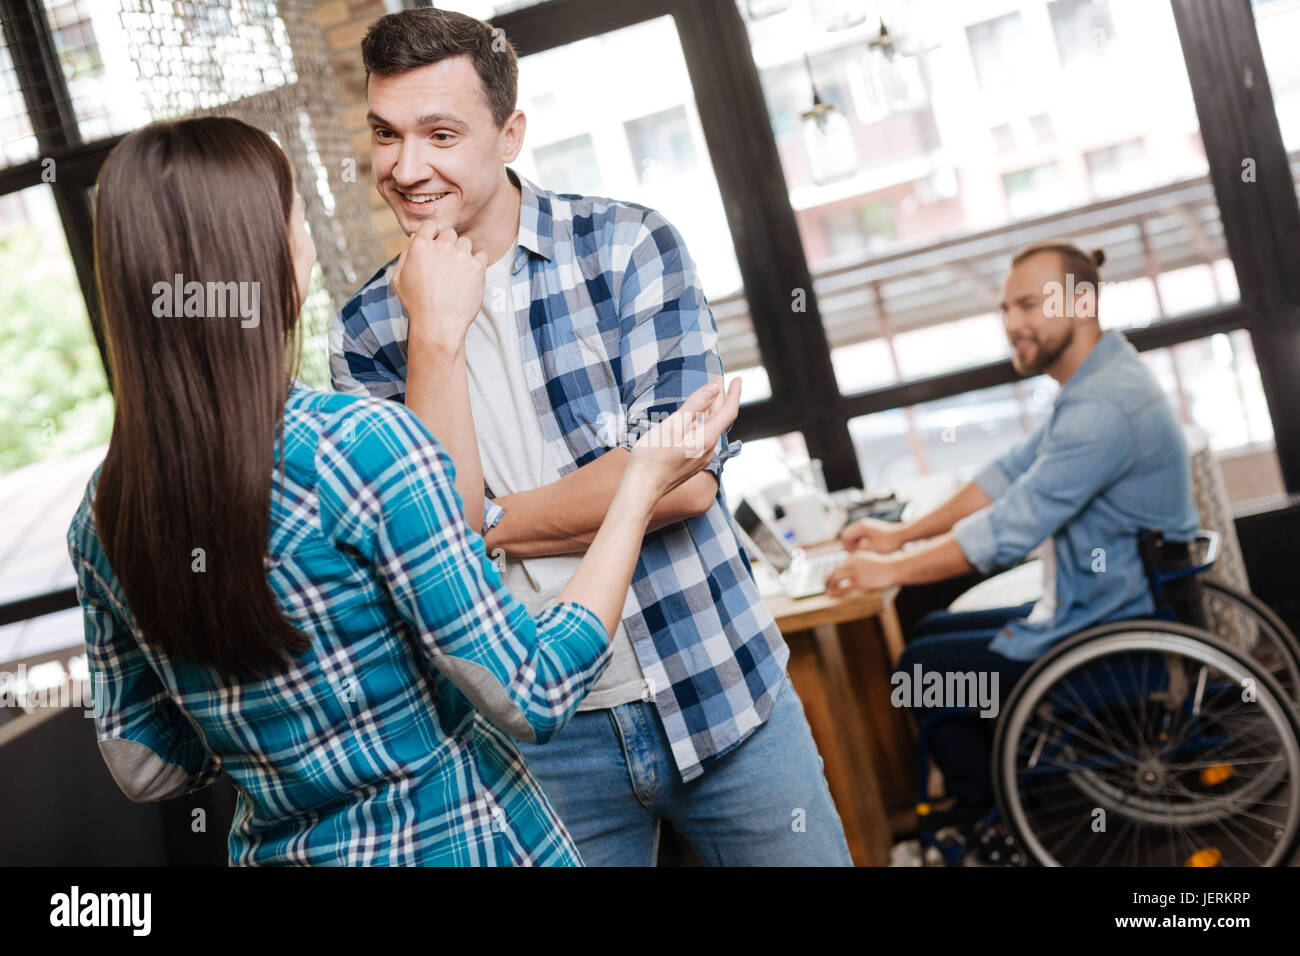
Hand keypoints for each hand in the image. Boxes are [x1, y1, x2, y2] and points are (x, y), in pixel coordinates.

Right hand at [391, 217, 488, 352]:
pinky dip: (476, 264)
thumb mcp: (399, 279)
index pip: (430, 225)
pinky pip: (481, 255)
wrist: (438, 325)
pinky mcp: (477, 266)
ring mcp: (461, 255)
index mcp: (420, 246)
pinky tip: (468, 278)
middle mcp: (441, 246)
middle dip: (448, 245)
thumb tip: (414, 240)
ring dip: (462, 254)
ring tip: (457, 274)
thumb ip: (406, 256)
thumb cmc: (417, 305)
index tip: (436, 244)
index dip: (433, 234)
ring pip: (465, 243)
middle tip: (446, 265)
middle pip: (449, 233)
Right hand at [630, 376, 740, 498]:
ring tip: (709, 395)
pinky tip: (696, 419)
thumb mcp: (672, 425)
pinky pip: (703, 438)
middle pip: (720, 419)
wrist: (641, 489)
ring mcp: (700, 458)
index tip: (737, 378)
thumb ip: (695, 405)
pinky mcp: (691, 463)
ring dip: (711, 410)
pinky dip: (703, 423)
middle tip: (718, 379)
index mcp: (706, 439)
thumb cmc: (652, 457)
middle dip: (721, 398)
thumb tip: (715, 389)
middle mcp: (708, 450)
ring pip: (711, 429)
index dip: (734, 393)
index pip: (728, 412)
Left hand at [824, 552, 898, 596]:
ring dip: (830, 585)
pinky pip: (844, 588)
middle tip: (825, 584)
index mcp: (855, 556)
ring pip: (837, 578)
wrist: (894, 568)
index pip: (841, 565)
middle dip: (828, 578)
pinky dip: (836, 592)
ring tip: (826, 590)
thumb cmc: (885, 566)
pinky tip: (831, 594)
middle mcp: (853, 563)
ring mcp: (856, 572)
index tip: (832, 578)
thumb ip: (860, 565)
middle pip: (836, 570)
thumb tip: (853, 573)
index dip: (835, 573)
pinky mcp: (859, 582)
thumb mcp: (870, 560)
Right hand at [840, 516, 907, 553]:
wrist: (902, 535)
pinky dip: (860, 542)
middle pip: (848, 534)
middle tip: (854, 554)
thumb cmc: (889, 541)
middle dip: (849, 545)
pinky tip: (868, 549)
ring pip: (854, 535)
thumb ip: (859, 550)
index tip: (852, 553)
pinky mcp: (871, 529)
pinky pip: (860, 535)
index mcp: (861, 527)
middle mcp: (863, 524)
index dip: (846, 545)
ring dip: (855, 544)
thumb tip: (850, 554)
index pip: (845, 535)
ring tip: (861, 552)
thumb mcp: (873, 548)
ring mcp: (867, 526)